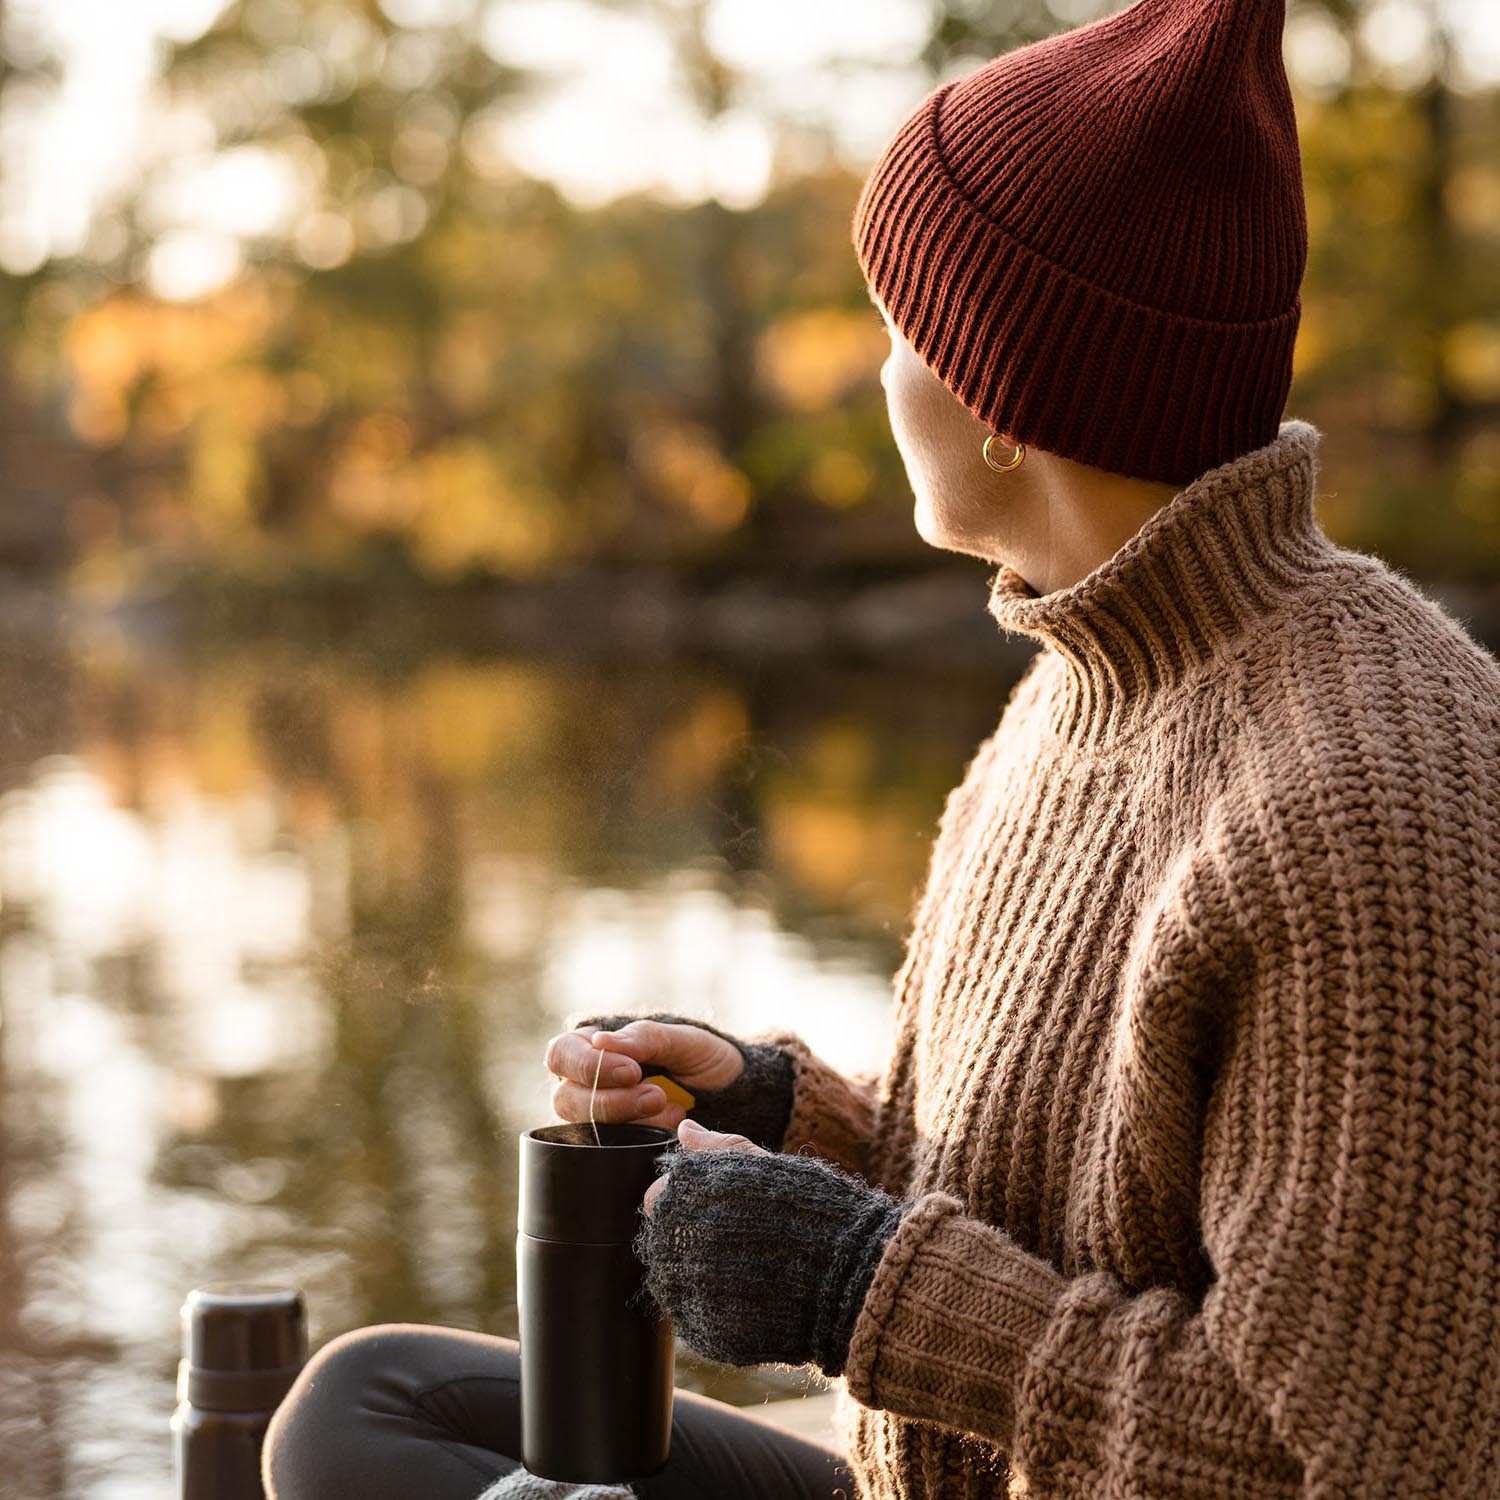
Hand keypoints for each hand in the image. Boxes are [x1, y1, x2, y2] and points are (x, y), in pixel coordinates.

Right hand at [544, 1016, 744, 1132]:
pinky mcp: (618, 1146)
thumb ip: (645, 1037)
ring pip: (585, 1128)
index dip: (588, 1065)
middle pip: (565, 1098)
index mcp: (595, 1046)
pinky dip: (639, 1142)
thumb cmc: (703, 1057)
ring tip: (672, 1112)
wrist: (735, 1094)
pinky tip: (668, 1130)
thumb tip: (599, 1041)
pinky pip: (610, 1152)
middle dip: (611, 1101)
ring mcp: (602, 1118)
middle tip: (655, 1096)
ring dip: (628, 1122)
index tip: (632, 1070)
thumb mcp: (684, 1039)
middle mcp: (588, 1084)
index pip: (562, 1054)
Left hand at [632, 1130, 912, 1376]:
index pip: (658, 1197)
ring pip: (674, 1281)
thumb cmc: (810, 1208)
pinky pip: (695, 1317)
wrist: (850, 1275)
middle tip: (738, 1240)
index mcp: (687, 1193)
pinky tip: (753, 1296)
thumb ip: (717, 1147)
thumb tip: (684, 1130)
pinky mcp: (706, 1331)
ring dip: (697, 1274)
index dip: (687, 1200)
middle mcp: (678, 1241)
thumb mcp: (764, 1164)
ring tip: (748, 1269)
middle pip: (662, 1240)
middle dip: (690, 1237)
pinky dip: (715, 1308)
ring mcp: (688, 1291)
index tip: (718, 1206)